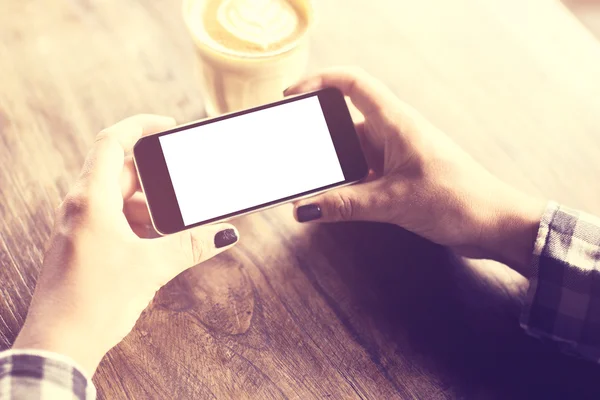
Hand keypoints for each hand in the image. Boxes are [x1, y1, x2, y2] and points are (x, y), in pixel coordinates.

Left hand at [13, 115, 238, 373]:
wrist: (58, 344)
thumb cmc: (93, 302)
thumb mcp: (151, 268)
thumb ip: (190, 246)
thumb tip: (224, 233)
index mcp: (91, 200)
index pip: (112, 142)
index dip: (140, 126)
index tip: (168, 126)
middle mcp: (82, 207)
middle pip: (122, 172)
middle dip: (157, 179)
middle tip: (185, 188)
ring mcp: (81, 226)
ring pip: (120, 199)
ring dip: (150, 207)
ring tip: (176, 225)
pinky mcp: (85, 245)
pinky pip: (116, 220)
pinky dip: (139, 224)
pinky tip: (158, 243)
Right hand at [286, 67, 544, 274]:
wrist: (495, 222)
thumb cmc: (457, 200)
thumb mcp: (393, 202)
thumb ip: (345, 205)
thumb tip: (304, 208)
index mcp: (396, 123)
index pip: (353, 84)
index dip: (320, 81)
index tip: (293, 95)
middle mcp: (395, 132)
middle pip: (347, 122)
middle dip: (321, 140)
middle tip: (297, 159)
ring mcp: (399, 153)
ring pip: (355, 151)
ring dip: (336, 168)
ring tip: (314, 188)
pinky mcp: (403, 174)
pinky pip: (367, 171)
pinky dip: (350, 184)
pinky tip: (339, 202)